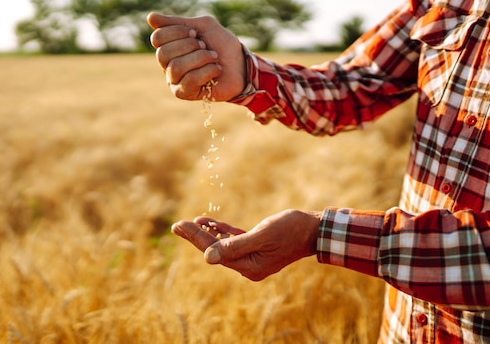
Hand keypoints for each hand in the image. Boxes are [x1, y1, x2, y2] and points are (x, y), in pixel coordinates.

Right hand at [148, 12, 245, 100]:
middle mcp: (167, 64)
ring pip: (175, 67)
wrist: (242, 64)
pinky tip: (217, 70)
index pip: (158, 38)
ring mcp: (174, 80)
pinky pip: (189, 81)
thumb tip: (149, 17)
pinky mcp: (184, 93)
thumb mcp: (202, 26)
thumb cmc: (222, 45)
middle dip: (188, 46)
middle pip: (163, 54)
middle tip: (204, 46)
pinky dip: (207, 71)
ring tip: (213, 58)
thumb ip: (176, 22)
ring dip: (201, 58)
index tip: (195, 33)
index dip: (177, 32)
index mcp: (169, 46)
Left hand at [171, 209, 320, 280]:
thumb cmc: (290, 230)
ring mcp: (252, 256)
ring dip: (207, 233)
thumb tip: (207, 257)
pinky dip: (221, 231)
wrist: (313, 230)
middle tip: (176, 225)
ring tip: (188, 223)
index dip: (195, 238)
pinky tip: (208, 222)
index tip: (179, 226)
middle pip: (215, 250)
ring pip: (222, 244)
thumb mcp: (262, 236)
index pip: (214, 252)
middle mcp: (248, 265)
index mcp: (248, 266)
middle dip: (195, 237)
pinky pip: (233, 240)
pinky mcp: (256, 246)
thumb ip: (234, 246)